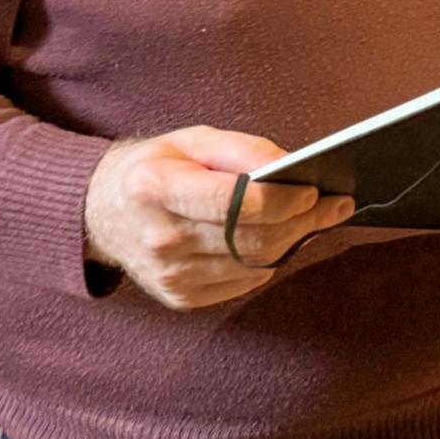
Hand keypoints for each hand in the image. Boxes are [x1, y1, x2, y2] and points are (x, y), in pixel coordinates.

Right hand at [83, 126, 355, 309]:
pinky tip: (283, 238)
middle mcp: (160, 239)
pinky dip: (269, 260)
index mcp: (156, 190)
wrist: (102, 213)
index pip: (231, 203)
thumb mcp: (192, 140)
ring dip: (294, 242)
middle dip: (302, 222)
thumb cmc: (156, 168)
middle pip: (249, 239)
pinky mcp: (180, 297)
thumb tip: (288, 166)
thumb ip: (241, 149)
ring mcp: (168, 275)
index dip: (279, 200)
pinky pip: (242, 283)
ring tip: (319, 218)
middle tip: (337, 204)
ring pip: (252, 265)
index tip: (315, 190)